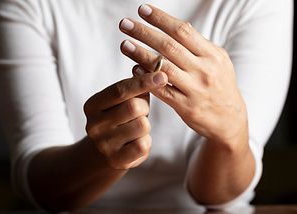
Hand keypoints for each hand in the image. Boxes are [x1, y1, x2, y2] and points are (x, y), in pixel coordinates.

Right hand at [84, 72, 167, 168]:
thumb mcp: (122, 100)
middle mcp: (94, 125)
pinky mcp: (116, 159)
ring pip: (142, 125)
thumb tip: (156, 71)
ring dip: (145, 124)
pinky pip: (144, 144)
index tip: (162, 76)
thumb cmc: (119, 118)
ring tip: (135, 128)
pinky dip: (146, 141)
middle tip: (139, 112)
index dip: (143, 82)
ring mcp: (104, 144)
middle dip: (144, 107)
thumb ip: (134, 86)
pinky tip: (136, 141)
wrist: (107, 151)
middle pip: (133, 107)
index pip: (120, 90)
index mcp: (92, 105)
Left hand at [119, 4, 247, 146]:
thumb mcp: (218, 61)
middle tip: (125, 24)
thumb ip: (199, 46)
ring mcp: (195, 90)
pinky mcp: (186, 107)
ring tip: (124, 44)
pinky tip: (134, 69)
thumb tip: (181, 26)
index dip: (161, 19)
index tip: (142, 9)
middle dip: (144, 33)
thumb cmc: (220, 86)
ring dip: (141, 54)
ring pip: (163, 68)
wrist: (230, 119)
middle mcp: (204, 70)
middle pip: (169, 46)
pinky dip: (147, 79)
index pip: (183, 31)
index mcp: (212, 55)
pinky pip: (163, 91)